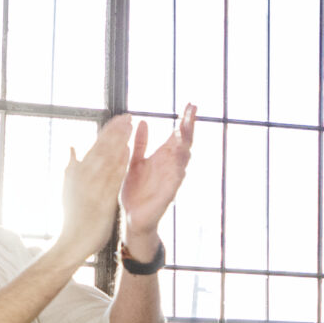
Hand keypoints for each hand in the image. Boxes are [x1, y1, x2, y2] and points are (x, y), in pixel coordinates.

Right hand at [58, 115, 136, 260]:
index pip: (95, 146)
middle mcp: (85, 176)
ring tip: (130, 126)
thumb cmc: (72, 214)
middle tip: (127, 116)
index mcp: (78, 171)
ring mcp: (93, 186)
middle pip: (102, 149)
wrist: (74, 239)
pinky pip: (112, 176)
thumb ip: (71, 165)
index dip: (107, 131)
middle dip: (115, 131)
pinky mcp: (102, 196)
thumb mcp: (67, 186)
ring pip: (108, 159)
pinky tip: (127, 151)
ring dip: (119, 141)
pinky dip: (119, 162)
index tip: (118, 119)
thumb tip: (71, 147)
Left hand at [119, 104, 197, 246]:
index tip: (190, 104)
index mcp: (162, 157)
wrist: (131, 218)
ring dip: (185, 145)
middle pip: (184, 143)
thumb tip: (144, 121)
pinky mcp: (168, 193)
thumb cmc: (135, 191)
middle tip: (192, 110)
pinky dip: (179, 169)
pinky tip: (182, 159)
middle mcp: (170, 166)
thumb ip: (141, 143)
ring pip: (183, 159)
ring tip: (185, 130)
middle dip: (189, 127)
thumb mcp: (135, 162)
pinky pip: (176, 179)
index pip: (177, 135)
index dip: (185, 120)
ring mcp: (171, 179)